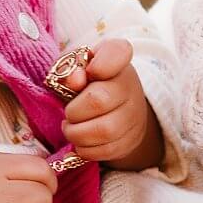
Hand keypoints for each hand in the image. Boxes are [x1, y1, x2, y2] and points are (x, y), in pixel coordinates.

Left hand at [57, 38, 164, 171]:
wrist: (117, 108)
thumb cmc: (90, 82)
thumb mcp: (78, 66)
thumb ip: (71, 66)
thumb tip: (73, 80)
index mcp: (118, 60)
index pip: (117, 52)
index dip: (100, 63)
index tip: (89, 72)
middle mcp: (131, 86)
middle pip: (98, 100)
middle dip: (74, 111)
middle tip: (68, 112)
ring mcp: (134, 116)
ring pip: (101, 131)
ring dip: (76, 133)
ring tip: (70, 128)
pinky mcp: (130, 141)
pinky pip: (104, 150)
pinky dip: (85, 149)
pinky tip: (81, 140)